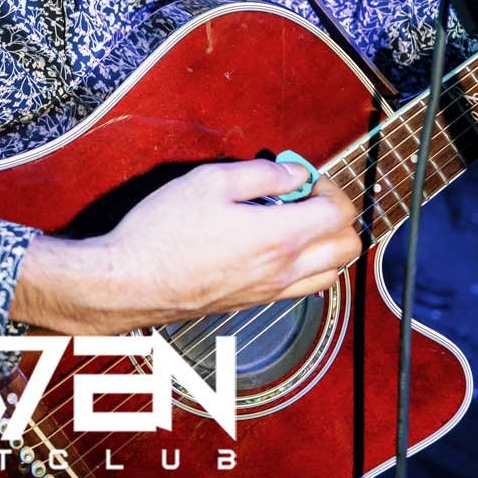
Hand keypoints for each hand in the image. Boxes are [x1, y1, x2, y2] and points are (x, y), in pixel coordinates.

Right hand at [13, 159, 359, 333]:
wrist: (130, 280)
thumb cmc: (163, 230)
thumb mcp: (209, 181)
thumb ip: (261, 174)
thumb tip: (294, 174)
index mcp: (278, 236)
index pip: (339, 214)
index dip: (330, 187)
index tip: (304, 176)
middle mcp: (283, 271)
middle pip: (347, 248)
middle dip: (336, 215)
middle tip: (303, 196)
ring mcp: (270, 293)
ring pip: (330, 274)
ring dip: (324, 244)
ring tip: (289, 220)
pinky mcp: (253, 304)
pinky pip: (301, 287)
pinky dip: (304, 264)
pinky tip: (268, 243)